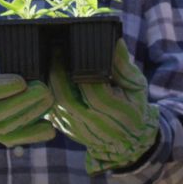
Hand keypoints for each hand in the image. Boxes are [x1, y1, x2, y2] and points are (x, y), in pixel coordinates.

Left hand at [46, 39, 158, 173]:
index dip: (77, 68)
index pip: (91, 87)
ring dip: (48, 80)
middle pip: (66, 96)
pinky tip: (47, 76)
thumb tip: (115, 42)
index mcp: (116, 110)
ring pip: (54, 103)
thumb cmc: (132, 107)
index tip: (68, 47)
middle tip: (53, 49)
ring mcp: (76, 127)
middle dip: (57, 71)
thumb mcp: (136, 85)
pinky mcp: (64, 128)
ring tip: (48, 60)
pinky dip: (46, 92)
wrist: (125, 140)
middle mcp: (93, 122)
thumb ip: (123, 65)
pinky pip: (49, 108)